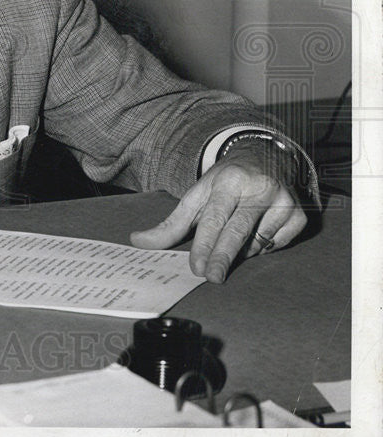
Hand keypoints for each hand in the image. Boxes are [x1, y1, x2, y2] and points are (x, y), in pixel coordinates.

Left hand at [129, 150, 306, 282]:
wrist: (263, 159)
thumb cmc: (224, 183)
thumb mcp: (196, 195)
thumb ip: (170, 223)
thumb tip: (137, 241)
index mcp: (229, 180)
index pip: (215, 218)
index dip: (206, 245)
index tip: (197, 268)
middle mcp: (260, 187)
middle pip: (238, 231)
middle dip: (222, 257)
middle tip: (212, 278)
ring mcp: (283, 201)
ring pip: (257, 242)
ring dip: (240, 252)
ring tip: (230, 243)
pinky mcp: (299, 216)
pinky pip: (276, 245)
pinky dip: (262, 248)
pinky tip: (254, 235)